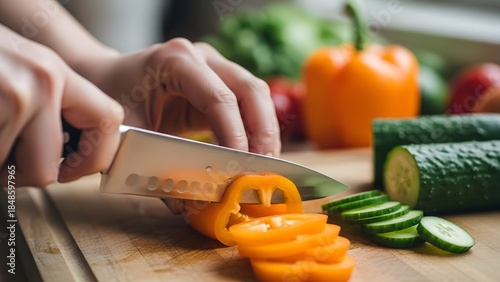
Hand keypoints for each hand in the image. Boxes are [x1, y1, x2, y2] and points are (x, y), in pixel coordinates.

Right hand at [0, 25, 123, 186]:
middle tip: (3, 154)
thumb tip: (74, 152)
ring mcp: (12, 98)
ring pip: (10, 175)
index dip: (95, 156)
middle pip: (48, 170)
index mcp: (54, 73)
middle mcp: (39, 83)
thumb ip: (51, 103)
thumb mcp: (21, 70)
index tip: (72, 168)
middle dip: (20, 173)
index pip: (108, 120)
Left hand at [87, 38, 280, 155]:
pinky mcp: (220, 82)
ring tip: (265, 166)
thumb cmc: (112, 101)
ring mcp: (214, 66)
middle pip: (250, 89)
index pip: (218, 98)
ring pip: (257, 95)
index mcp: (175, 61)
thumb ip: (156, 168)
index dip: (235, 134)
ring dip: (266, 131)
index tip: (241, 167)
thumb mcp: (127, 133)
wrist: (106, 80)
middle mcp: (201, 57)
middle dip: (262, 132)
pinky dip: (257, 129)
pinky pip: (250, 104)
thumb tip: (189, 206)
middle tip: (264, 168)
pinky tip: (256, 155)